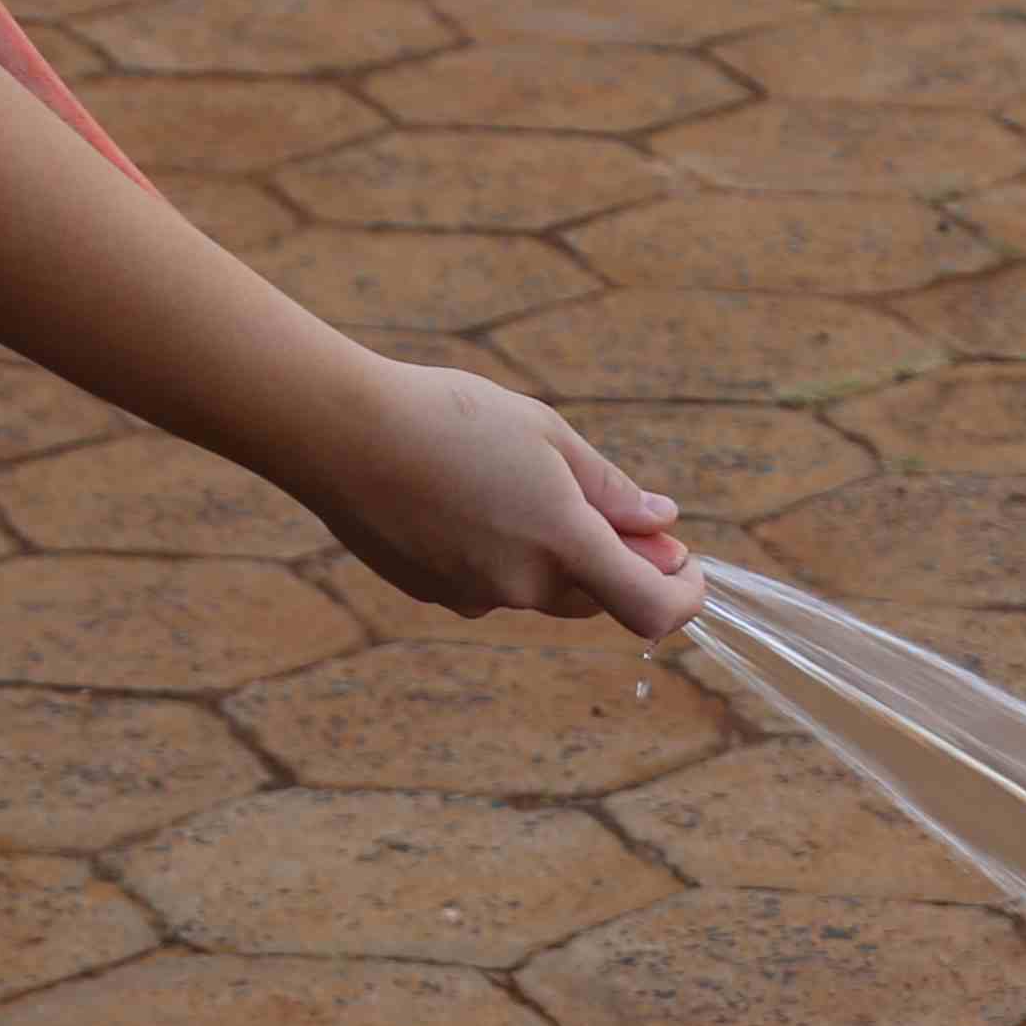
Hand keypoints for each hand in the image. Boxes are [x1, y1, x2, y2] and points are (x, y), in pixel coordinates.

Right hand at [308, 360, 703, 642]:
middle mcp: (524, 585)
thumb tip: (663, 524)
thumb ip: (611, 489)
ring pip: (542, 590)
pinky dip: (499, 553)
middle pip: (597, 596)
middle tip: (602, 501)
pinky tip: (460, 497)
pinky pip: (490, 584)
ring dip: (554, 554)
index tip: (686, 566)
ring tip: (508, 479)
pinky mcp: (436, 595)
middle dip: (614, 560)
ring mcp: (476, 597)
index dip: (684, 596)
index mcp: (564, 543)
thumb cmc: (448, 416)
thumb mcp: (546, 436)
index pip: (653, 609)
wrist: (338, 431)